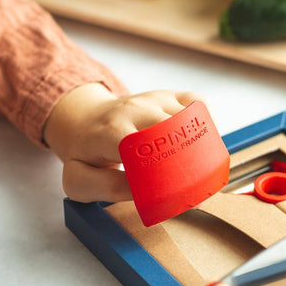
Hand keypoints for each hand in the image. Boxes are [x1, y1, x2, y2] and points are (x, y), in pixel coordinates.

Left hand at [43, 83, 203, 201]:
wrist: (83, 120)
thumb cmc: (84, 155)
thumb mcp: (79, 180)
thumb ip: (106, 187)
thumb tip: (141, 189)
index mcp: (111, 132)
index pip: (145, 148)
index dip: (163, 169)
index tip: (172, 190)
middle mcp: (134, 110)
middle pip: (173, 131)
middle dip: (188, 158)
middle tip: (195, 185)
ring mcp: (151, 99)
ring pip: (188, 117)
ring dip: (199, 142)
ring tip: (201, 167)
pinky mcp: (166, 95)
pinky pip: (196, 101)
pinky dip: (205, 118)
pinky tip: (202, 137)